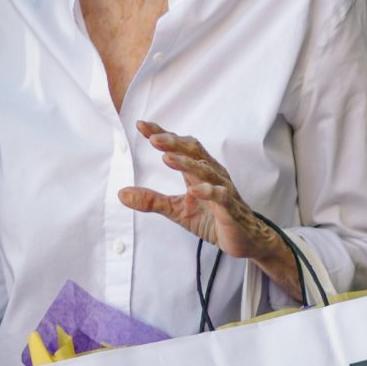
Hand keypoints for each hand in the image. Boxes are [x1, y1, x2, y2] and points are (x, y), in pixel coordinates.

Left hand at [123, 122, 300, 296]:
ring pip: (206, 171)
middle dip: (173, 143)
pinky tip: (195, 190)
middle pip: (194, 152)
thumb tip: (121, 194)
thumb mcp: (177, 210)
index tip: (141, 126)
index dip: (162, 135)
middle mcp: (212, 174)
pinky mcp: (231, 208)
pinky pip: (221, 196)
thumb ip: (151, 200)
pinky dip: (209, 191)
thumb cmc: (213, 219)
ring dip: (186, 164)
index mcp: (199, 172)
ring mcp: (223, 190)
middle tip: (153, 137)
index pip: (180, 147)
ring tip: (167, 158)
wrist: (245, 239)